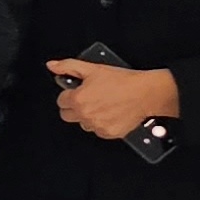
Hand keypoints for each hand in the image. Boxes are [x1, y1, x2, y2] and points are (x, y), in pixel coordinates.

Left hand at [46, 60, 179, 141]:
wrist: (146, 93)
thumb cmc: (123, 81)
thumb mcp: (93, 68)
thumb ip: (68, 66)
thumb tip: (52, 66)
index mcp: (78, 99)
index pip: (61, 101)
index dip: (69, 95)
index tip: (79, 92)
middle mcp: (85, 114)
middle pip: (67, 115)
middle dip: (74, 107)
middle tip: (89, 99)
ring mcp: (96, 125)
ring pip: (83, 123)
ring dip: (89, 116)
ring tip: (103, 105)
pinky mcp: (108, 133)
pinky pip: (98, 131)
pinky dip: (102, 124)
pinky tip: (111, 113)